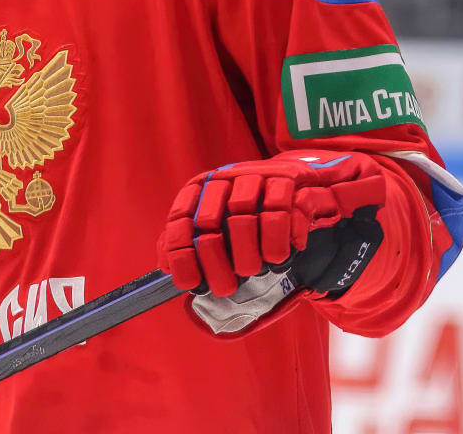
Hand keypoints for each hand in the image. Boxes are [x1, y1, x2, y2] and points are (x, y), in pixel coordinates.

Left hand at [158, 152, 385, 296]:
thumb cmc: (251, 217)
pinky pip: (281, 213)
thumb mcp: (219, 227)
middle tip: (227, 287)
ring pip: (245, 216)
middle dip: (216, 262)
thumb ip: (191, 244)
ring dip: (250, 254)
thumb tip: (165, 266)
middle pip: (209, 220)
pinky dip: (281, 241)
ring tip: (257, 270)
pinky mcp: (289, 181)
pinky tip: (283, 254)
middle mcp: (225, 178)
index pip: (180, 219)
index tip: (191, 284)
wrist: (297, 187)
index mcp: (202, 188)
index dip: (181, 254)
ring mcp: (256, 176)